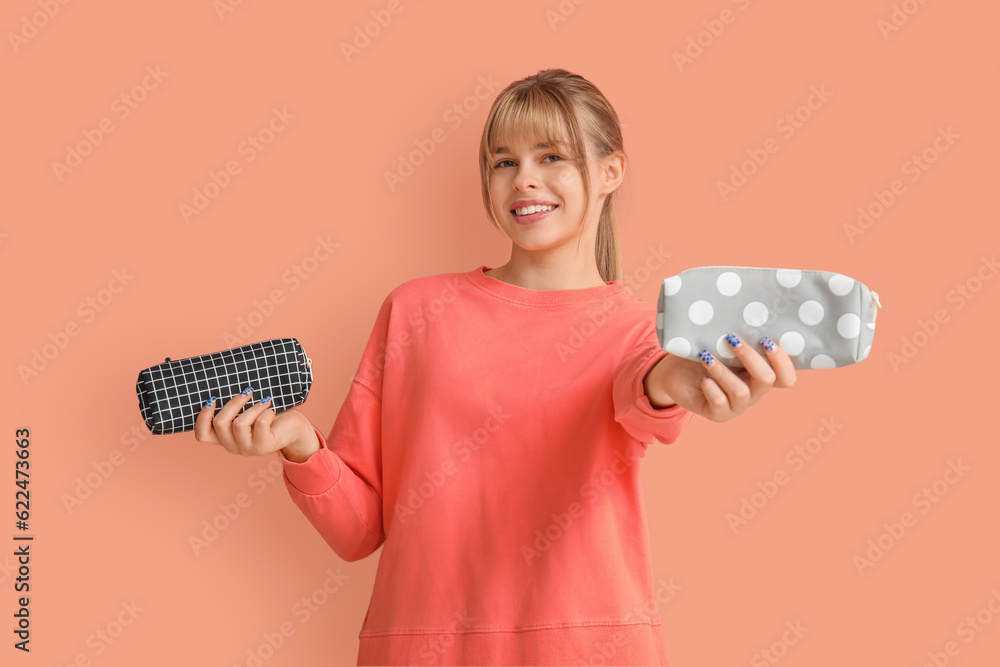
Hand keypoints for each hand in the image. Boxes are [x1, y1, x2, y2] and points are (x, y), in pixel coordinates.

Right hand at [193, 387, 315, 457]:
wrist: (293, 427)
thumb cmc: (267, 414)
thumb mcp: (245, 410)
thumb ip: (232, 406)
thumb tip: (220, 384)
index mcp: (224, 438)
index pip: (202, 435)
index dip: (202, 417)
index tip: (212, 399)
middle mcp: (233, 446)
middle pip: (220, 423)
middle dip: (233, 403)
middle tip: (247, 392)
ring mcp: (248, 449)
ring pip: (239, 424)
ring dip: (253, 407)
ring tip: (264, 400)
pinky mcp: (264, 446)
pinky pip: (260, 424)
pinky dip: (265, 412)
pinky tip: (271, 410)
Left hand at [653, 335, 795, 421]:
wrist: (675, 373)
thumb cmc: (704, 353)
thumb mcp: (722, 344)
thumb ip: (738, 336)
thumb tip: (746, 309)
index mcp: (760, 375)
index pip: (786, 377)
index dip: (782, 361)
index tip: (765, 340)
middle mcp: (753, 393)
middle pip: (767, 380)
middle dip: (750, 357)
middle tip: (731, 340)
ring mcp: (736, 406)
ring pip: (741, 392)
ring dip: (723, 371)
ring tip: (706, 357)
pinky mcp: (717, 414)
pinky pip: (720, 403)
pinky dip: (712, 388)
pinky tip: (703, 379)